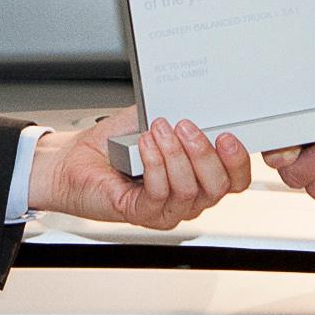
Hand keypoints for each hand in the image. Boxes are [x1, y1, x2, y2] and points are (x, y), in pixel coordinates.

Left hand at [27, 112, 250, 229]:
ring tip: (158, 130)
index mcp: (200, 178)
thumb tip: (201, 100)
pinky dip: (154, 164)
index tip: (226, 134)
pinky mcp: (141, 214)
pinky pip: (158, 193)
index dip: (238, 160)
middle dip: (204, 152)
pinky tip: (144, 145)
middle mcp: (188, 199)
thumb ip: (182, 115)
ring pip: (189, 190)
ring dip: (175, 154)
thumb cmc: (116, 144)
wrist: (76, 160)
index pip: (235, 180)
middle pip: (218, 186)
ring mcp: (166, 210)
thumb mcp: (157, 121)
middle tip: (185, 126)